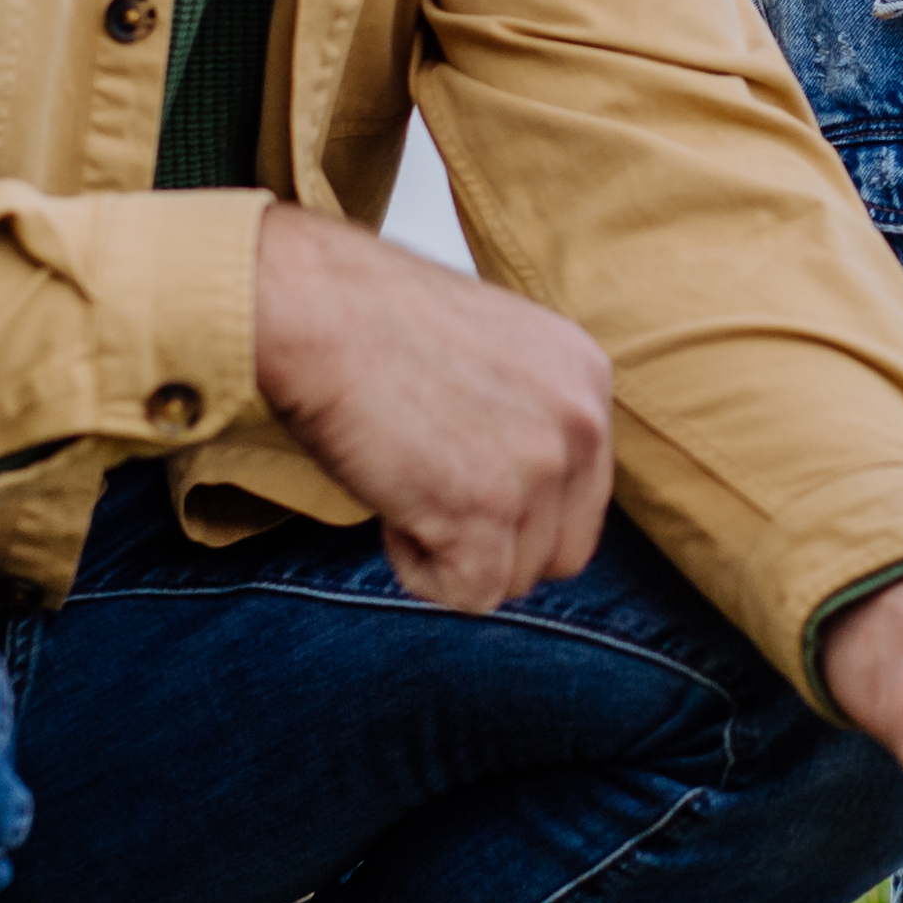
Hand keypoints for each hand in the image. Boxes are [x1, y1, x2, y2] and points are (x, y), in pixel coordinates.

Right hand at [250, 205, 615, 612]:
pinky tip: (391, 510)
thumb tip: (526, 500)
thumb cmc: (375, 325)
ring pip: (513, 577)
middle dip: (495, 543)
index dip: (515, 505)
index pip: (582, 495)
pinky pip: (470, 594)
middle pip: (562, 550)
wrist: (316, 308)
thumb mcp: (493, 354)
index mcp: (586, 377)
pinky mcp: (487, 511)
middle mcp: (582, 422)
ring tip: (403, 481)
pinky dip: (421, 570)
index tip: (457, 470)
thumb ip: (528, 418)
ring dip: (453, 550)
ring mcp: (540, 468)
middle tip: (428, 488)